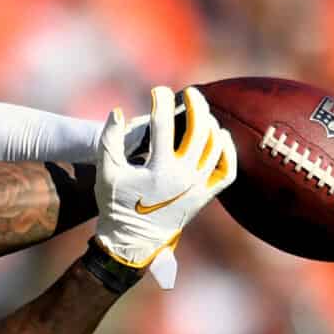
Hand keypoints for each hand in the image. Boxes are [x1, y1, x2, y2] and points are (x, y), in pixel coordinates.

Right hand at [93, 86, 235, 271]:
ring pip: (215, 146)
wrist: (132, 242)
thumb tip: (117, 111)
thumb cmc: (116, 206)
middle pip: (198, 130)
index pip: (163, 124)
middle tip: (190, 93)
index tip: (158, 91)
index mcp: (158, 168)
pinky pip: (227, 170)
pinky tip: (221, 137)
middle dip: (196, 105)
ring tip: (202, 113)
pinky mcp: (204, 197)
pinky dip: (228, 151)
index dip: (161, 101)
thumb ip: (109, 141)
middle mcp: (183, 176)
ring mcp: (197, 187)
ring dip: (211, 123)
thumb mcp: (106, 173)